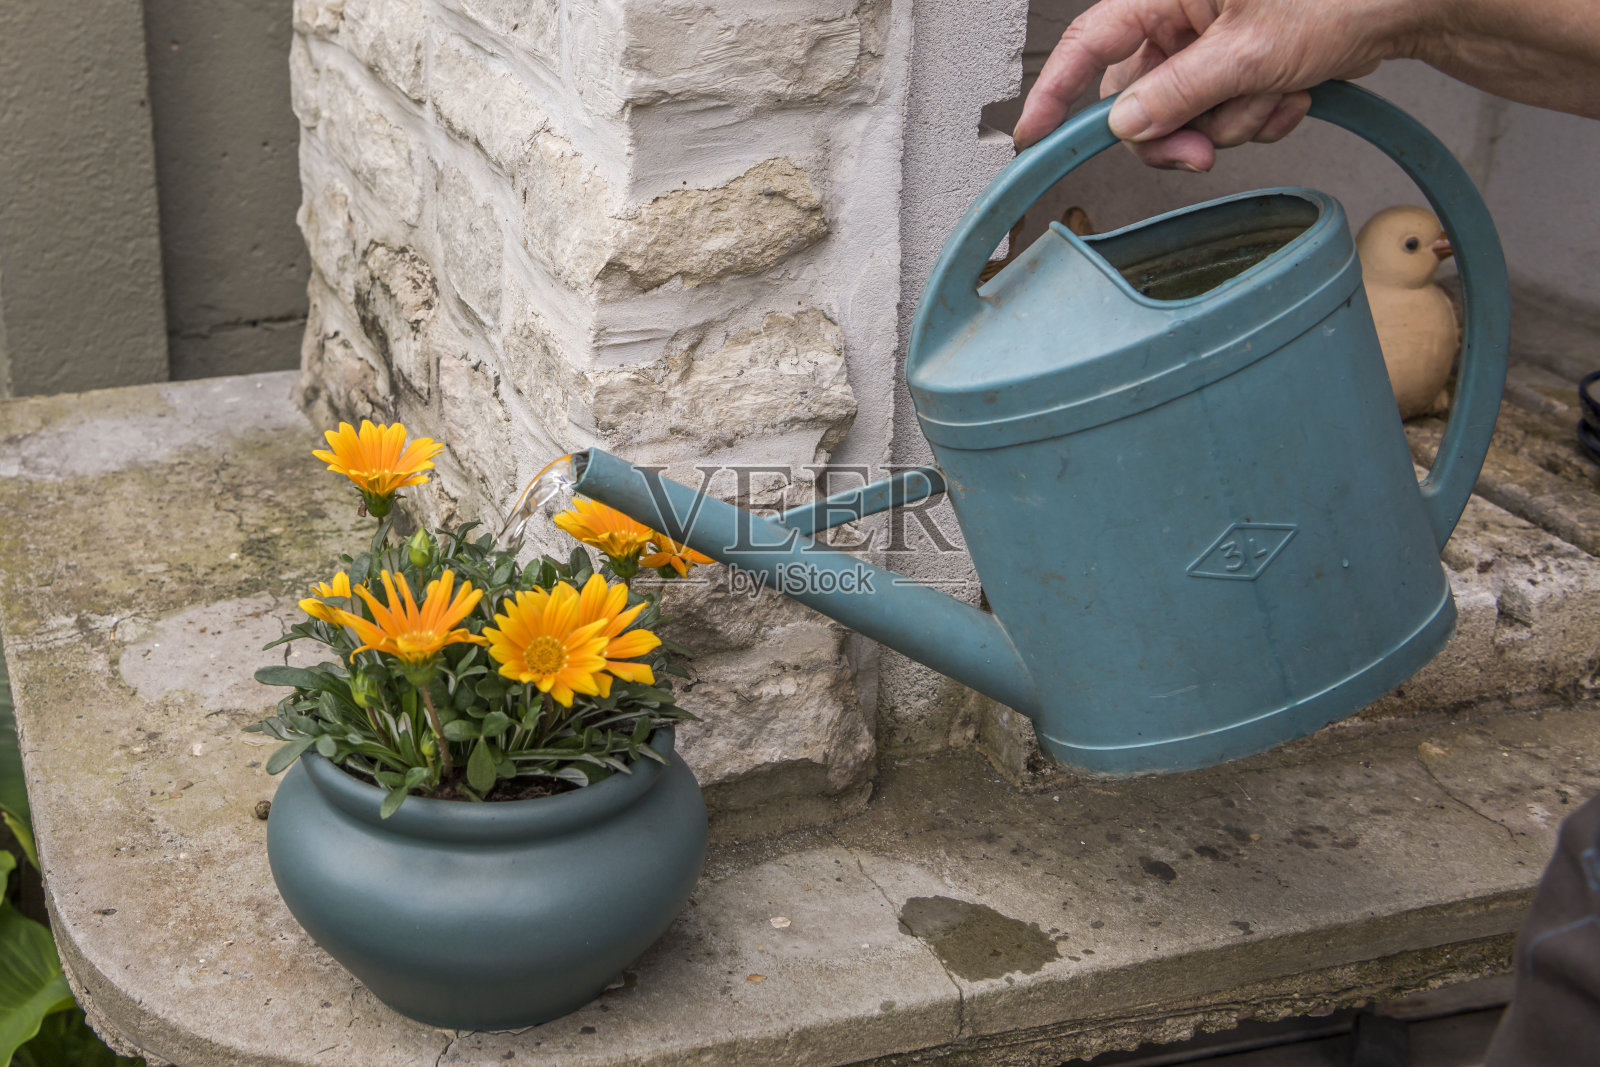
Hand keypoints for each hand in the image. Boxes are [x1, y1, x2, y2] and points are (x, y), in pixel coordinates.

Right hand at [1013, 0, 1416, 169]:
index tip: (1033, 136)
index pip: (1089, 42)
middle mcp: (1183, 11)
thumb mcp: (1252, 52)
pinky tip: (1293, 94)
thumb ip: (1178, 92)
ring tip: (1278, 94)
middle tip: (1204, 151)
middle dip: (1177, 131)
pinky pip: (1224, 112)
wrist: (1409, 3)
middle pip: (1138, 95)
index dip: (1053, 91)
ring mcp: (1213, 40)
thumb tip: (1124, 125)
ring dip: (1233, 122)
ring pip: (1186, 113)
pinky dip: (1258, 116)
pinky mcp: (1242, 62)